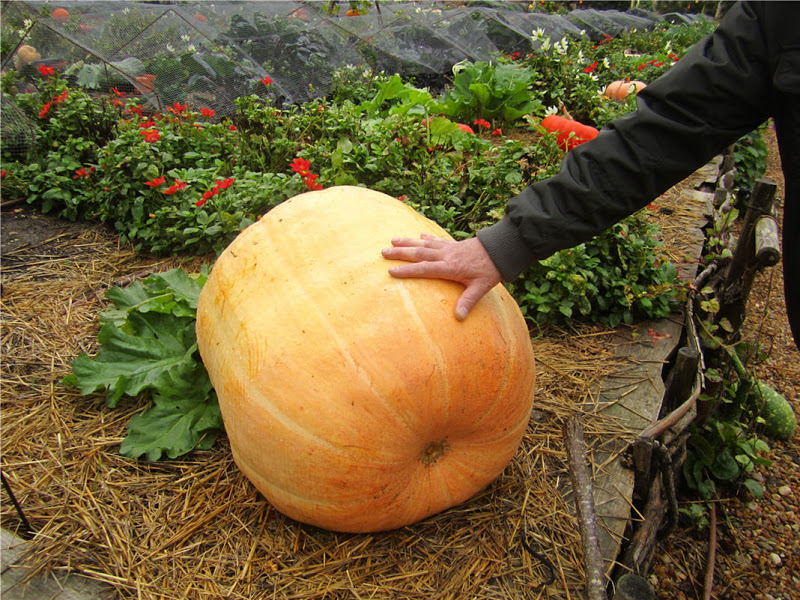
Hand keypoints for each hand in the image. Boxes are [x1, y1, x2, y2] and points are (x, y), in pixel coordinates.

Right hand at [381, 233, 501, 320]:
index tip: (391, 270)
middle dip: (400, 253)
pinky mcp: (453, 244)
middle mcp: (446, 255)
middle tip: (383, 252)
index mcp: (450, 267)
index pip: (424, 269)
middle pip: (419, 253)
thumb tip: (458, 317)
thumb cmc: (490, 270)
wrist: (500, 249)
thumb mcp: (481, 288)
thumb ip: (468, 301)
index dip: (408, 270)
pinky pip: (436, 240)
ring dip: (408, 242)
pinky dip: (427, 238)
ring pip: (424, 244)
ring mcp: (448, 248)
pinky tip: (419, 236)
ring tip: (392, 240)